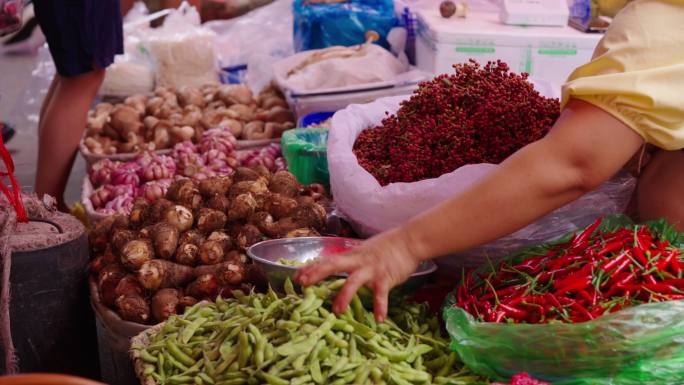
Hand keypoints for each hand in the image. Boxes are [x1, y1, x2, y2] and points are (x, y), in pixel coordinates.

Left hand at [294, 228, 422, 320]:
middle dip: (317, 274)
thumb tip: (335, 267)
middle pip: (333, 265)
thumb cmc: (386, 247)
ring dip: (344, 296)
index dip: (311, 268)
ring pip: (354, 282)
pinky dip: (380, 306)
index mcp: (351, 256)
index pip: (327, 260)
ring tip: (336, 311)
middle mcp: (358, 261)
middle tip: (303, 284)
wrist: (409, 241)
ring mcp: (371, 270)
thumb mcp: (364, 251)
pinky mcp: (386, 277)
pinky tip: (379, 319)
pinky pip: (381, 294)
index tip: (296, 276)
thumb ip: (350, 260)